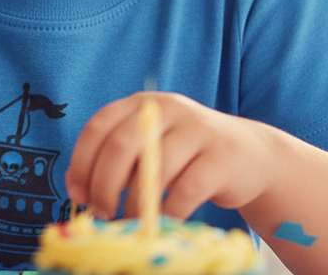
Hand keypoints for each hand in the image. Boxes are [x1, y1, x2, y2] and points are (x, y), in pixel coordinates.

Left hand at [65, 92, 277, 220]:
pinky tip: (160, 223)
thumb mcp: (152, 145)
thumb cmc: (188, 156)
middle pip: (122, 144)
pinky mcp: (220, 158)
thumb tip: (79, 190)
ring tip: (129, 222)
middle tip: (101, 212)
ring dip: (134, 203)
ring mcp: (195, 130)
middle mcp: (166, 109)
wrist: (250, 155)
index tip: (76, 194)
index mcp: (142, 103)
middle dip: (103, 184)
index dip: (82, 161)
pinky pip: (185, 192)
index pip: (100, 126)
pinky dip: (167, 213)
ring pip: (153, 169)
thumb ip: (120, 159)